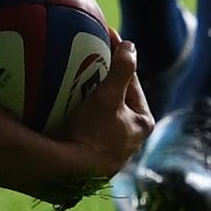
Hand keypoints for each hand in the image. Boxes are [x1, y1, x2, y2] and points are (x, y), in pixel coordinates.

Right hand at [44, 38, 153, 207]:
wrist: (70, 172)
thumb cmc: (94, 134)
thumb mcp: (109, 97)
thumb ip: (122, 70)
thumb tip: (130, 46)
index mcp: (143, 123)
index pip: (131, 80)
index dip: (118, 57)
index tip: (105, 38)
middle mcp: (131, 138)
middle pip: (117, 95)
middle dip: (104, 77)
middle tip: (87, 57)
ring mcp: (112, 147)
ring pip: (102, 110)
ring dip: (91, 94)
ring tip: (74, 76)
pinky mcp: (93, 153)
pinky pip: (89, 122)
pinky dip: (81, 109)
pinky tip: (66, 101)